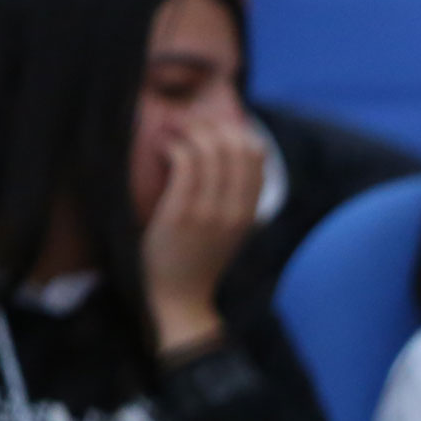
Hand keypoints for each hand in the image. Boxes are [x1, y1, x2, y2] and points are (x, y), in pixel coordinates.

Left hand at [138, 116, 265, 357]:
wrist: (180, 297)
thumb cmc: (197, 261)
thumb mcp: (228, 231)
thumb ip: (233, 201)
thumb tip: (226, 162)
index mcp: (249, 212)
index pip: (257, 157)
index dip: (236, 132)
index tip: (212, 127)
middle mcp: (234, 209)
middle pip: (235, 148)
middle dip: (210, 125)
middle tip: (186, 122)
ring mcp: (210, 211)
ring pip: (210, 151)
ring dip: (189, 132)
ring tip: (172, 132)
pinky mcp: (183, 213)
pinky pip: (185, 164)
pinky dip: (174, 147)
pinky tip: (163, 149)